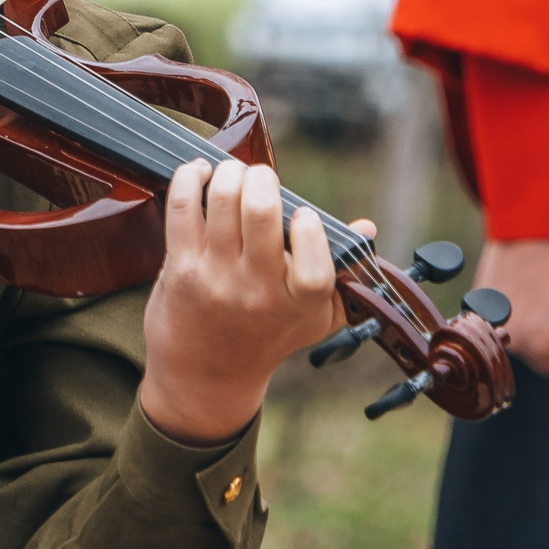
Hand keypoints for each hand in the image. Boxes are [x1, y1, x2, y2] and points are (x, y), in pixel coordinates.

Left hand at [139, 160, 354, 445]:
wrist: (205, 376)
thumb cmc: (266, 338)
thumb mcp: (312, 317)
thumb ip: (342, 276)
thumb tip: (366, 228)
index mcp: (300, 303)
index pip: (315, 268)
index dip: (310, 232)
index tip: (304, 215)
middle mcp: (258, 291)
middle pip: (261, 213)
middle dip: (262, 178)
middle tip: (260, 177)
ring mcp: (217, 278)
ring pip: (224, 201)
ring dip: (230, 173)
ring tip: (233, 174)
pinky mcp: (181, 268)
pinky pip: (183, 209)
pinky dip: (190, 179)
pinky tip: (200, 174)